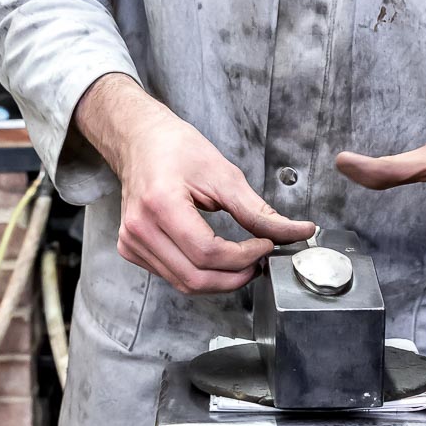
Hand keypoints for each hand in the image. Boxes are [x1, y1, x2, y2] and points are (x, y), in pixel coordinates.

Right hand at [78, 75, 314, 293]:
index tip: (265, 246)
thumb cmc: (177, 149)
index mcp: (160, 204)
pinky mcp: (131, 249)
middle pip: (195, 277)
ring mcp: (131, 242)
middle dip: (235, 276)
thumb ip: (258, 211)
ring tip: (242, 260)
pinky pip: (173, 277)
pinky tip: (216, 259)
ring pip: (185, 284)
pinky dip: (200, 274)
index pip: (207, 253)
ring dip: (220, 280)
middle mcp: (140, 228)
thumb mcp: (223, 174)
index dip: (243, 256)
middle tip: (258, 261)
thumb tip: (294, 232)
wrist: (141, 141)